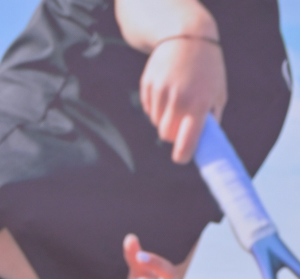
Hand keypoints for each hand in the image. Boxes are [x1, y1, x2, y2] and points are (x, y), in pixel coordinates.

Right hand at [139, 33, 225, 163]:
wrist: (188, 34)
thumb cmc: (207, 69)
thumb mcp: (217, 92)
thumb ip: (210, 120)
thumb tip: (201, 147)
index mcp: (199, 104)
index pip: (185, 143)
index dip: (182, 155)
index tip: (182, 157)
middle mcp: (179, 99)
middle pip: (167, 135)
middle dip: (173, 132)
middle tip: (181, 121)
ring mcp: (161, 91)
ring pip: (156, 121)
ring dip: (165, 116)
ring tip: (176, 96)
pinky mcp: (148, 85)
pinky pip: (148, 108)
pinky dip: (156, 104)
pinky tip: (167, 87)